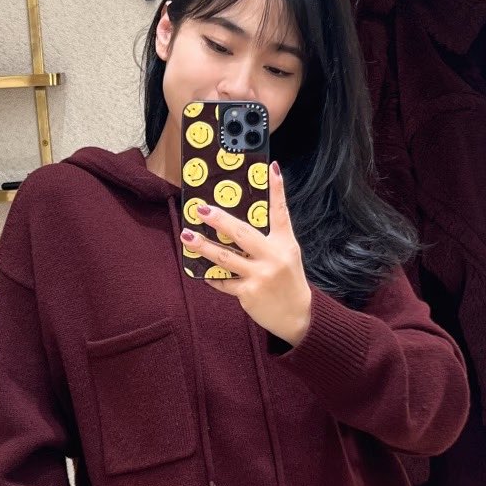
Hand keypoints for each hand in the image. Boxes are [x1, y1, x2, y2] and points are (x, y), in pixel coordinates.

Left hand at [180, 161, 313, 345]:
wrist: (298, 316)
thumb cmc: (289, 282)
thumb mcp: (287, 256)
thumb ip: (268, 241)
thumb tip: (238, 226)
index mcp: (284, 243)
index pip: (281, 211)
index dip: (277, 189)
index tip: (271, 168)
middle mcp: (273, 257)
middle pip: (242, 233)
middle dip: (219, 220)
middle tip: (201, 209)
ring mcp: (260, 275)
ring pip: (225, 257)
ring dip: (203, 246)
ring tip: (187, 236)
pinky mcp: (248, 292)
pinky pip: (224, 281)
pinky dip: (212, 275)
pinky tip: (202, 270)